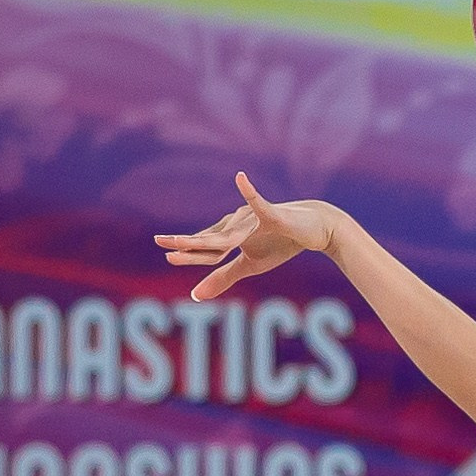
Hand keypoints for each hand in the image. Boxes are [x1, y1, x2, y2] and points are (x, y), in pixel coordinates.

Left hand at [155, 171, 343, 300]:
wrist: (314, 227)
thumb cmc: (281, 243)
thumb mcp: (251, 266)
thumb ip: (223, 278)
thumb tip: (195, 296)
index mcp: (231, 237)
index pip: (208, 249)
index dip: (189, 254)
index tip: (167, 255)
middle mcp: (238, 224)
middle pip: (212, 239)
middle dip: (188, 242)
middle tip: (161, 241)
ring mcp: (253, 219)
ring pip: (230, 232)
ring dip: (211, 236)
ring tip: (190, 240)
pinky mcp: (273, 214)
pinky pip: (260, 203)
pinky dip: (249, 193)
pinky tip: (240, 179)